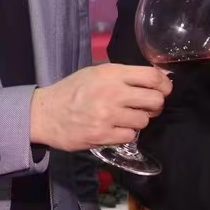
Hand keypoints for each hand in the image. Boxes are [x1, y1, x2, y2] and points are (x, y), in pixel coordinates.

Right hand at [30, 64, 171, 150]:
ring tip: (125, 118)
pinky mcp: (103, 135)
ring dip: (138, 121)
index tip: (164, 89)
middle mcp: (112, 93)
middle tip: (146, 107)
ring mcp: (108, 115)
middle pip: (155, 100)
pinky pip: (130, 136)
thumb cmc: (73, 91)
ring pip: (144, 120)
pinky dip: (126, 134)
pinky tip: (115, 128)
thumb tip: (157, 78)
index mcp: (111, 74)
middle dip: (155, 105)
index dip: (164, 84)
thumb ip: (124, 75)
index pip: (152, 77)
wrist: (45, 114)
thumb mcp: (96, 73)